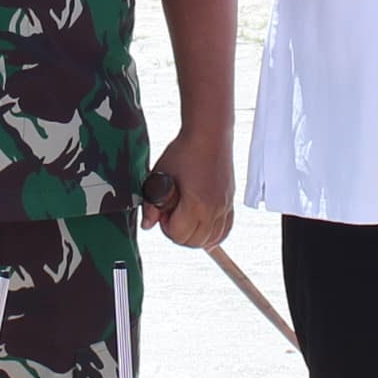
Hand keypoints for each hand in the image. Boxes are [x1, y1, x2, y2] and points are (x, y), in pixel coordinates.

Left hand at [140, 132, 235, 250]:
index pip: (178, 235)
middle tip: (173, 215)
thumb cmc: (185, 151)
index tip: (164, 212)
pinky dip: (213, 234)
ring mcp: (224, 207)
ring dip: (195, 236)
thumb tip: (147, 225)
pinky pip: (224, 231)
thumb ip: (152, 204)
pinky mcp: (230, 203)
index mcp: (196, 203)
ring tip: (186, 218)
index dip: (166, 227)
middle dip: (179, 233)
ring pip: (211, 240)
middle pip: (195, 242)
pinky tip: (202, 225)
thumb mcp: (160, 175)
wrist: (209, 135)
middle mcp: (214, 209)